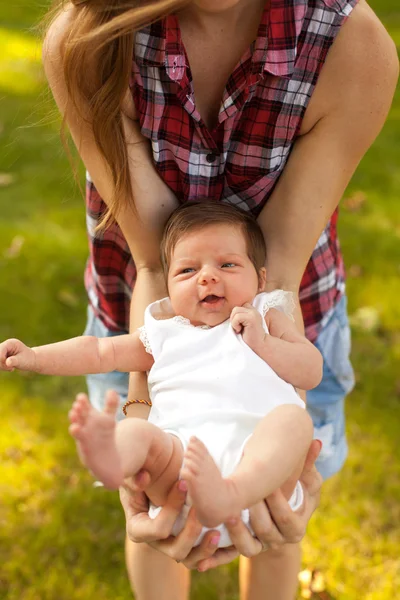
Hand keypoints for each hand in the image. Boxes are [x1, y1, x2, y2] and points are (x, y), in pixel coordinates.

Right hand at [0, 338, 35, 370]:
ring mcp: (2, 351)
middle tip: (11, 368)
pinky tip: (10, 367)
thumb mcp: (22, 360)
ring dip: (2, 366)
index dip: (2, 359)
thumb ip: (14, 361)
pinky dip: (2, 367)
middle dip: (1, 363)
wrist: (31, 360)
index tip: (9, 365)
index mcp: (10, 343)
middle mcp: (5, 345)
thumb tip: (7, 362)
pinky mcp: (1, 356)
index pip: (0, 350)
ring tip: (11, 368)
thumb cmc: (28, 359)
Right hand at [120, 473, 221, 568]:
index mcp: (139, 529)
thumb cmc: (142, 476)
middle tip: (202, 509)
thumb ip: (136, 478)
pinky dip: (215, 553)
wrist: (153, 482)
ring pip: (191, 560)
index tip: (184, 483)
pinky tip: (225, 540)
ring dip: (205, 549)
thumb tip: (144, 477)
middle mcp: (156, 543)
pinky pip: (203, 559)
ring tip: (217, 533)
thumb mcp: (134, 476)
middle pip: (176, 551)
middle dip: (191, 532)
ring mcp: (172, 546)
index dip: (172, 509)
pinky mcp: (187, 546)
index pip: (158, 529)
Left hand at [195, 439, 321, 571]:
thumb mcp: (306, 481)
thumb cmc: (293, 491)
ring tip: (229, 514)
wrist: (278, 518)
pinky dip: (216, 556)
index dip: (278, 502)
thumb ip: (308, 464)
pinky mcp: (240, 549)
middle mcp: (277, 541)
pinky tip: (206, 550)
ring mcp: (259, 547)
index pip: (287, 518)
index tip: (269, 484)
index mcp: (295, 528)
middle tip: (244, 493)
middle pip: (265, 529)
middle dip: (255, 510)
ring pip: (247, 546)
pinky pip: (228, 556)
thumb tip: (316, 442)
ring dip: (237, 531)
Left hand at [230, 304, 264, 350]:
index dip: (236, 316)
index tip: (239, 325)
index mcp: (252, 311)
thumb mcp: (243, 324)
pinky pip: (237, 317)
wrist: (259, 345)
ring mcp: (253, 313)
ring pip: (235, 310)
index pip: (239, 307)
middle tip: (238, 328)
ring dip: (234, 322)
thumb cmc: (249, 337)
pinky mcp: (251, 318)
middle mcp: (254, 310)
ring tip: (239, 329)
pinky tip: (240, 330)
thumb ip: (240, 316)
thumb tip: (227, 313)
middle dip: (233, 318)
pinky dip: (235, 324)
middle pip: (236, 308)